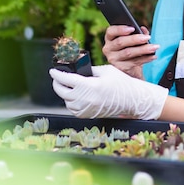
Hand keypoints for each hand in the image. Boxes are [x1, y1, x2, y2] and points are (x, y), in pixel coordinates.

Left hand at [50, 64, 167, 119]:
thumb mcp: (104, 70)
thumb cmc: (120, 84)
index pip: (66, 79)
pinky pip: (73, 108)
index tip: (53, 71)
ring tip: (68, 85)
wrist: (131, 100)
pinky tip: (76, 95)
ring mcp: (85, 109)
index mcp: (89, 86)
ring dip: (64, 93)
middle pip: (61, 91)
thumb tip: (76, 69)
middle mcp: (85, 99)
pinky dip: (71, 101)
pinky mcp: (87, 115)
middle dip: (57, 83)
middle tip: (57, 77)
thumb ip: (89, 70)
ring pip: (66, 101)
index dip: (57, 74)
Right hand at [102, 25, 158, 77]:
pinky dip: (145, 58)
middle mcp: (108, 48)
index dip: (120, 29)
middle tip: (147, 38)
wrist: (131, 69)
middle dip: (135, 39)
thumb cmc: (131, 49)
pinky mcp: (120, 68)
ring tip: (154, 47)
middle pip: (120, 42)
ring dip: (143, 49)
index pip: (111, 31)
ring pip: (128, 52)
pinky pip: (134, 62)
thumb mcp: (133, 40)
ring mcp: (113, 59)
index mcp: (110, 38)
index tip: (132, 28)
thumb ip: (137, 33)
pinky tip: (153, 56)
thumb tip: (143, 29)